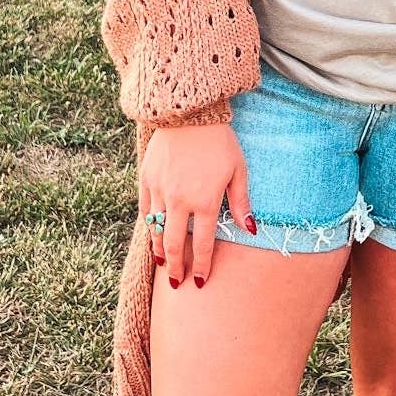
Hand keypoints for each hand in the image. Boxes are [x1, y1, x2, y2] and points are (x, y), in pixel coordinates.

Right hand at [139, 122, 252, 288]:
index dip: (203, 266)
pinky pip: (145, 210)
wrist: (189, 112)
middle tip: (178, 283)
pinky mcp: (146, 178)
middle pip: (175, 245)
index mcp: (205, 202)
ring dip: (159, 251)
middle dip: (176, 268)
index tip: (202, 282)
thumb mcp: (238, 170)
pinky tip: (152, 233)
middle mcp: (179, 202)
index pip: (204, 245)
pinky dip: (149, 225)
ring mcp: (160, 191)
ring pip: (156, 230)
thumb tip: (250, 230)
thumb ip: (241, 202)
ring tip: (162, 264)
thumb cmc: (220, 141)